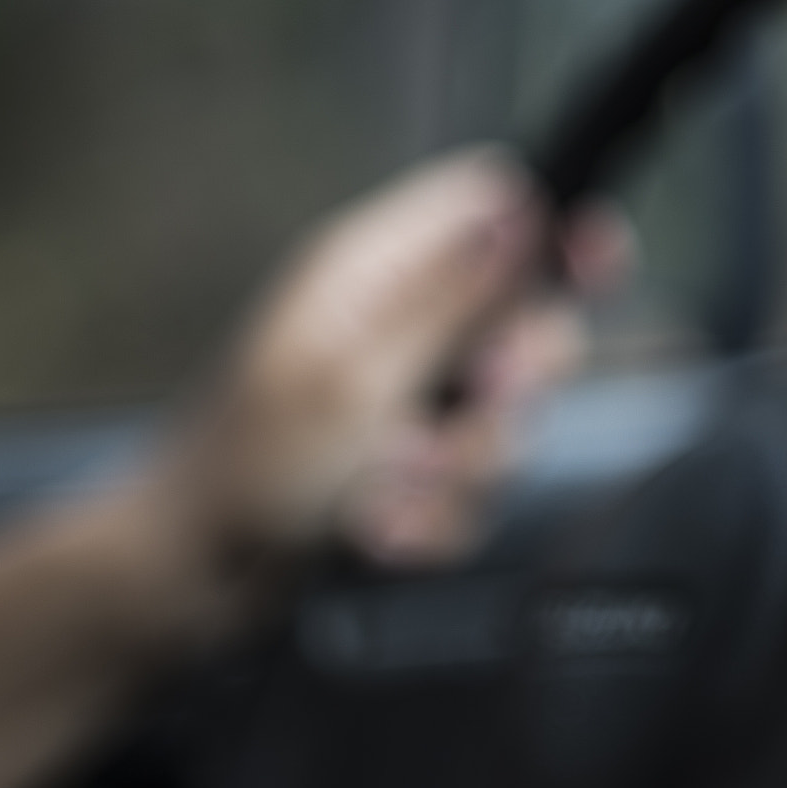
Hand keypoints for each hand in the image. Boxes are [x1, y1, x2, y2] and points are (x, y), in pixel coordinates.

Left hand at [157, 148, 620, 607]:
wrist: (191, 582)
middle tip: (474, 410)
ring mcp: (406, 398)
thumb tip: (523, 212)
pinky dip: (434, 520)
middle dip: (511, 387)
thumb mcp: (356, 376)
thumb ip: (450, 297)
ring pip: (504, 420)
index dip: (553, 227)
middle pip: (523, 321)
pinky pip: (472, 488)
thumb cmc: (243, 472)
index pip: (491, 205)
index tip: (595, 265)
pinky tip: (380, 532)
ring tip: (390, 497)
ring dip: (460, 474)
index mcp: (374, 270)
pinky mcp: (410, 467)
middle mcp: (398, 324)